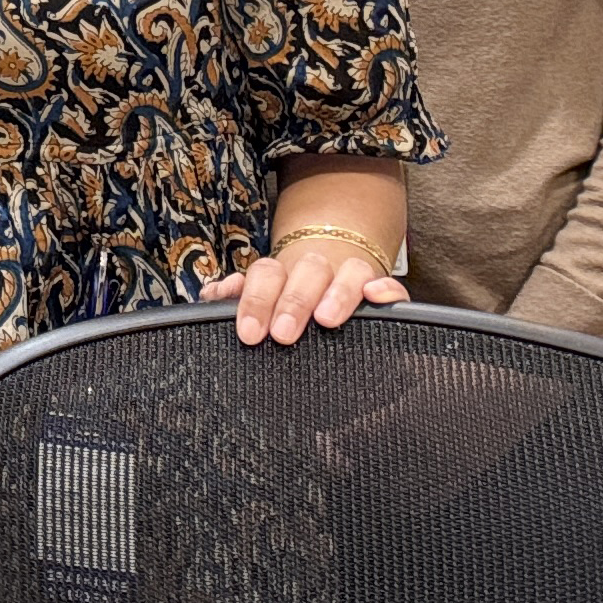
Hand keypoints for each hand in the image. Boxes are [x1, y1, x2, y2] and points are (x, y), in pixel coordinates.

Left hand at [206, 236, 406, 345]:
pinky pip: (389, 283)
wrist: (327, 292)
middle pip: (306, 269)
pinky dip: (385, 287)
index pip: (266, 274)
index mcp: (281, 274)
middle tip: (283, 333)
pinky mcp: (380, 290)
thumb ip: (230, 302)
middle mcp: (315, 271)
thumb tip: (214, 295)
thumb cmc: (284, 311)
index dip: (256, 300)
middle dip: (293, 301)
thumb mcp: (257, 308)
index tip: (250, 333)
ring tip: (326, 320)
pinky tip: (375, 296)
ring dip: (337, 293)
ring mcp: (350, 277)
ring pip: (349, 270)